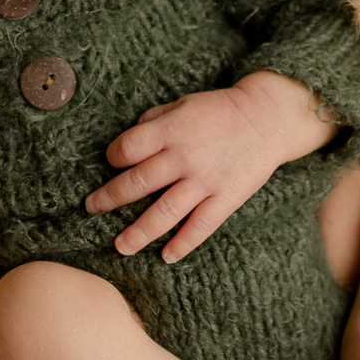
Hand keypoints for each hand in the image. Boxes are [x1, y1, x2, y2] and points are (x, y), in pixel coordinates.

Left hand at [86, 72, 338, 260]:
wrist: (268, 118)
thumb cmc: (220, 110)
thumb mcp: (183, 104)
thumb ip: (154, 120)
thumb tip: (129, 139)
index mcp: (171, 130)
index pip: (128, 148)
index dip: (113, 157)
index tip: (111, 163)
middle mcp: (185, 157)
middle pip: (138, 183)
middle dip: (110, 198)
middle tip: (91, 209)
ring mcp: (206, 181)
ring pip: (165, 212)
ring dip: (139, 232)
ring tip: (120, 246)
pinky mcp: (226, 198)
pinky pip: (201, 226)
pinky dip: (183, 243)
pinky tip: (166, 256)